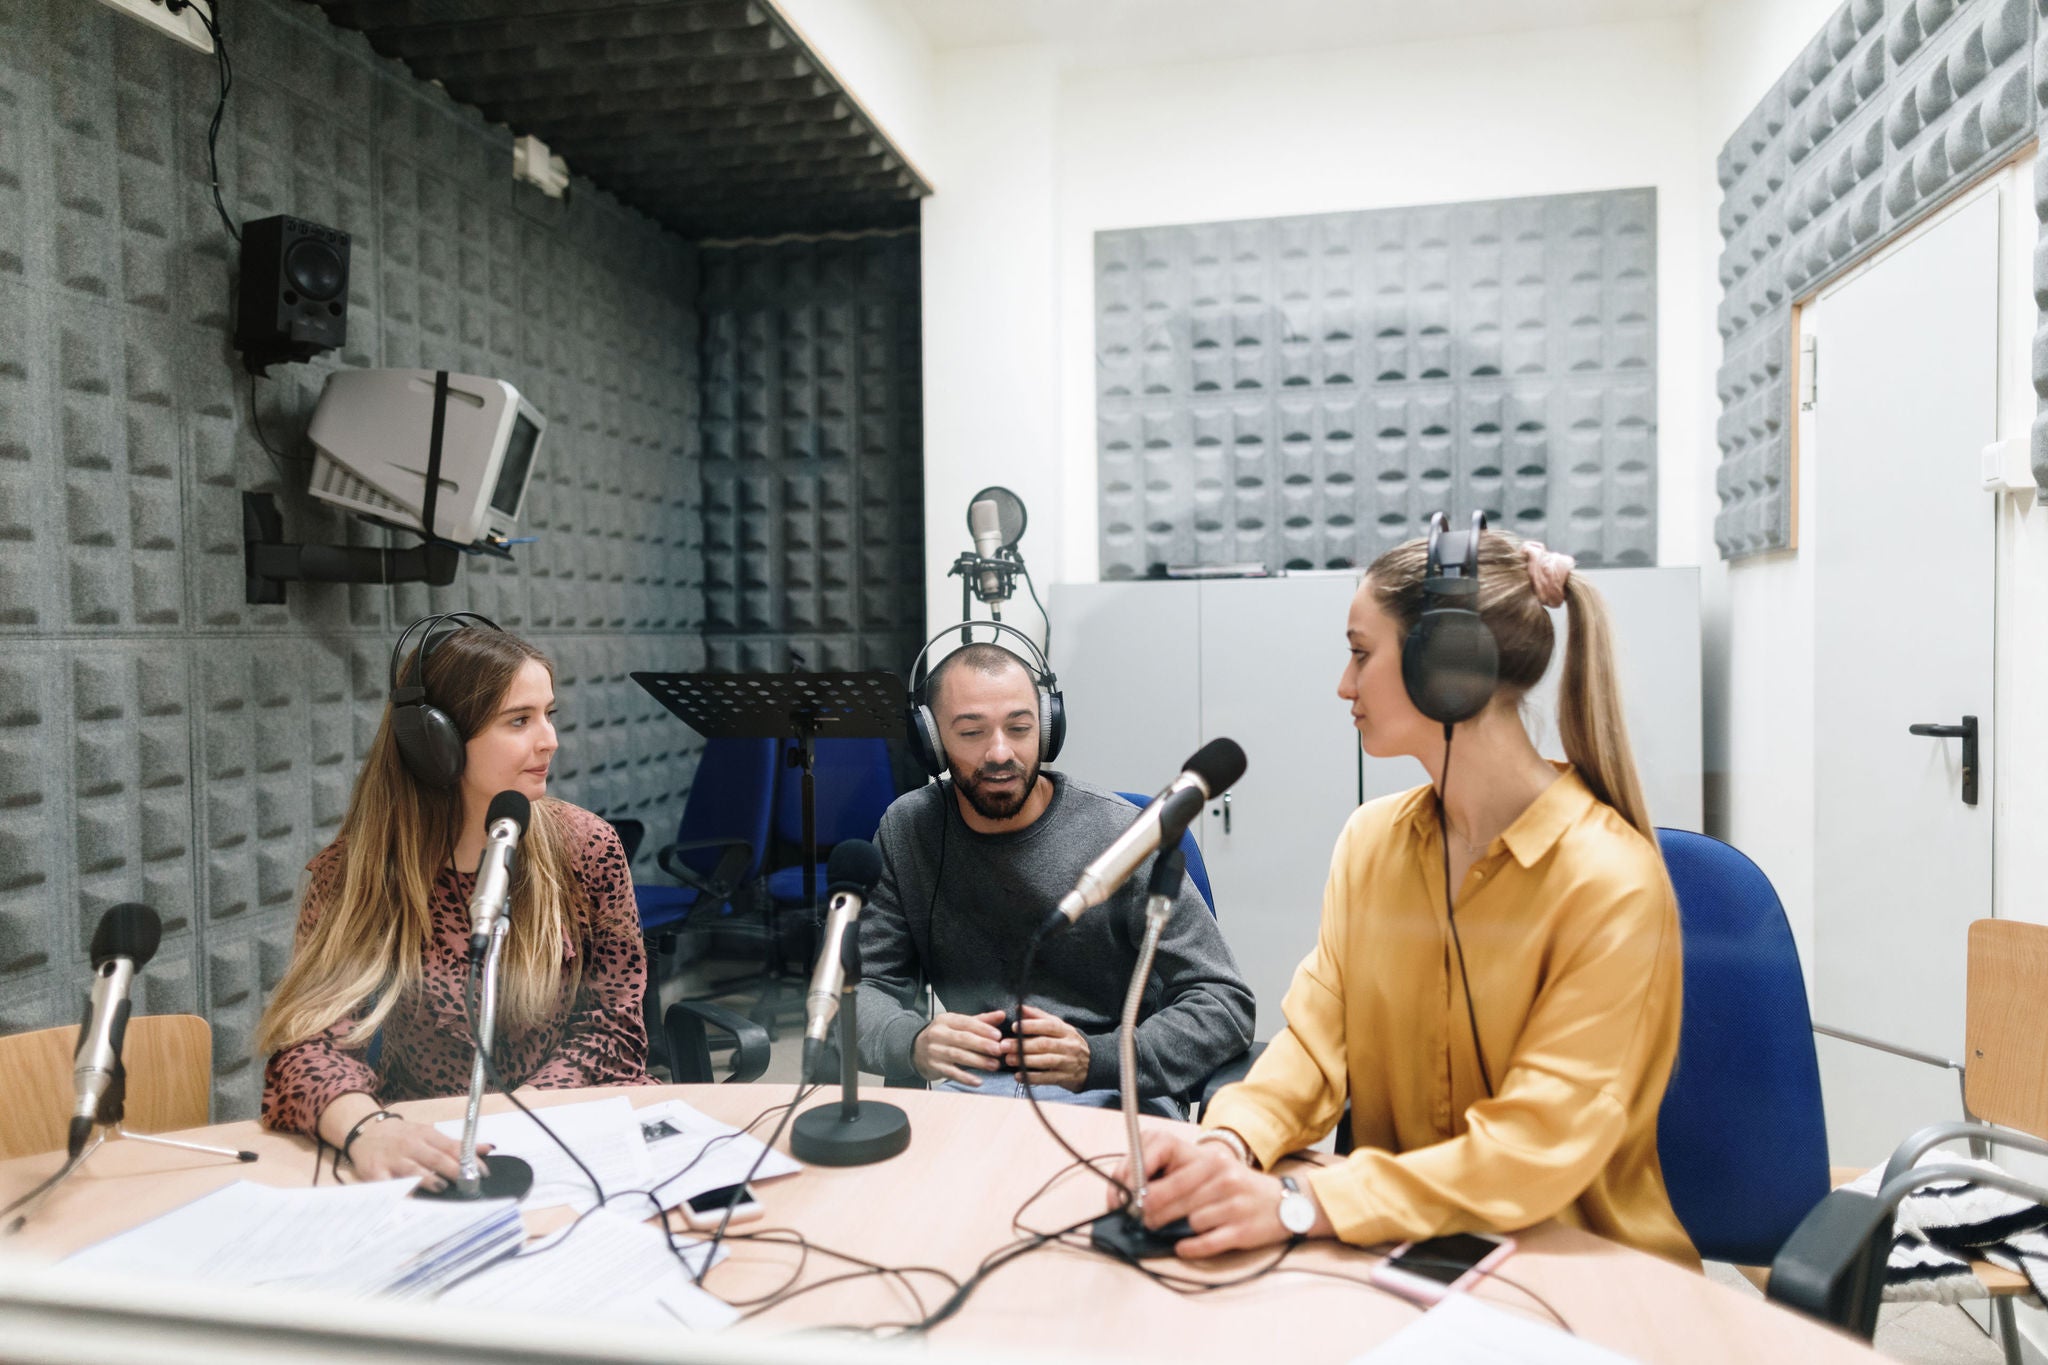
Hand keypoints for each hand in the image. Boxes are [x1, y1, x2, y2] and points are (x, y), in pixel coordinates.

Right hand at [346, 1117, 491, 1191]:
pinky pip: (387, 1184)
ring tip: (441, 1186)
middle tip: (468, 1182)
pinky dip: (397, 1192)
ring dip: (427, 1178)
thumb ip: (457, 1145)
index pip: (452, 1147)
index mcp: (427, 1135)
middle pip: (435, 1158)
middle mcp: (411, 1145)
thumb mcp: (429, 1134)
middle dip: (453, 1170)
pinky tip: (408, 1200)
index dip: (469, 1159)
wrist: (365, 1130)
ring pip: (412, 1169)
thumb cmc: (402, 1136)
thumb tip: (488, 1149)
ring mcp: (393, 1159)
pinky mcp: (375, 1172)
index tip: (483, 1172)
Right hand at [913, 1009, 1006, 1084]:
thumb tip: (1001, 1015)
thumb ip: (981, 1021)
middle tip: (998, 1050)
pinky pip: (951, 1072)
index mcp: (946, 1020)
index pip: (966, 1022)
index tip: (997, 1035)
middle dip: (982, 1045)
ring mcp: (935, 1051)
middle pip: (962, 1039)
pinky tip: (977, 1081)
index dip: (982, 1029)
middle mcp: (938, 1034)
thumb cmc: (942, 1036)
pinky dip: (965, 1077)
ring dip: (977, 1061)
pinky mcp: (934, 1066)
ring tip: (993, 1065)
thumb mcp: (958, 1024)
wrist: (916, 1050)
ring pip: (958, 1055)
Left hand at [1002, 1005, 1090, 1091]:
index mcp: (1066, 1031)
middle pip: (1044, 1044)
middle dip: (1022, 1045)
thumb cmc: (1068, 1042)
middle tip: (1004, 1046)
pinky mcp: (1065, 1078)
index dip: (1031, 1026)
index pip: (1048, 1026)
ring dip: (1025, 1060)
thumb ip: (1038, 1017)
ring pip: (1046, 1061)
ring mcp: (1068, 1062)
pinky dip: (1032, 1077)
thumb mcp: (1059, 1027)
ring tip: (1009, 1059)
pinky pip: (1047, 1078)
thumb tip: (1019, 1008)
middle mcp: (1068, 1045)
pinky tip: (1018, 1076)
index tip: (1014, 1027)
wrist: (1093, 1064)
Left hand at [1115, 1130, 1330, 1258]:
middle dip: (1152, 1215)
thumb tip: (1142, 1194)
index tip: (1129, 1201)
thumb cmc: (1240, 1186)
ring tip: (1165, 1231)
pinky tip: (1182, 1246)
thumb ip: (1184, 1178)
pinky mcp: (1241, 1231)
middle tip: (1142, 1221)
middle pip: (1173, 1202)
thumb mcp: (1215, 1171)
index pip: (1168, 1178)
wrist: (1287, 1203)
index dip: (1143, 1192)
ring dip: (1173, 1230)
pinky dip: (1190, 1248)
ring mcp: (1233, 1206)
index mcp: (1211, 1162)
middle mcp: (1222, 1180)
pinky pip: (1206, 1243)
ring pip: (1189, 1223)